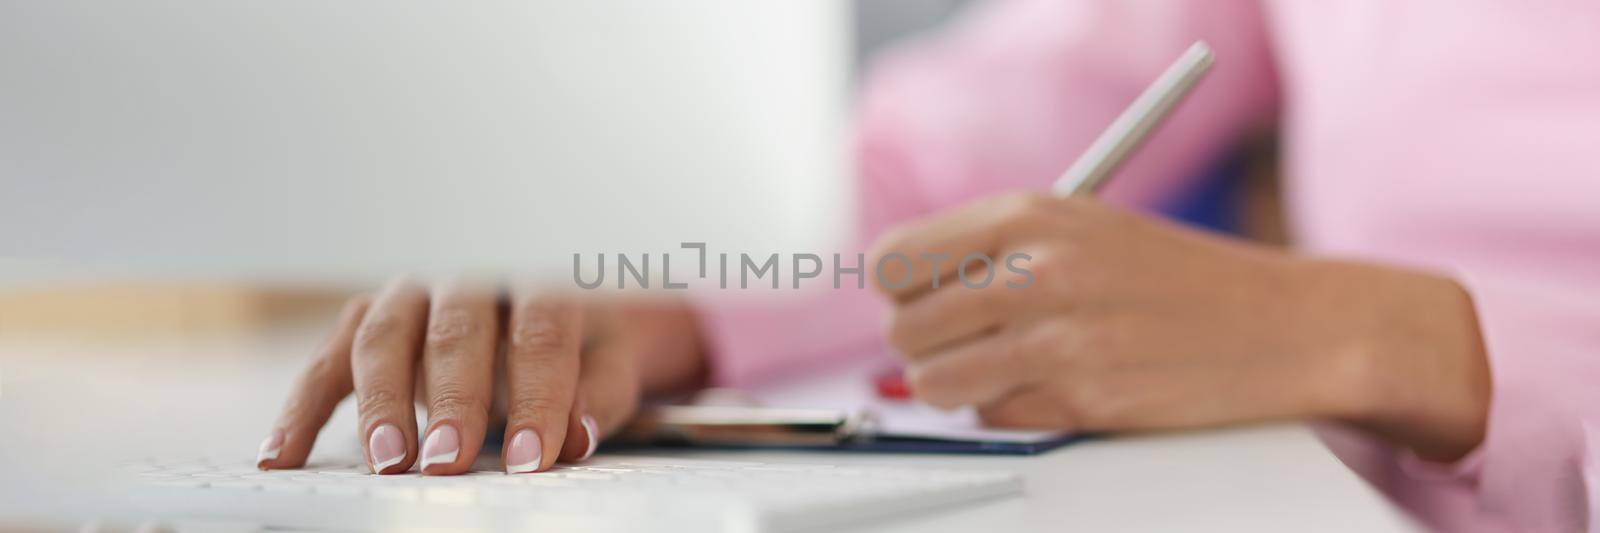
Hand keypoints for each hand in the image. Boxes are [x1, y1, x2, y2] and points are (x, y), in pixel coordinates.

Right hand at [255, 279, 705, 473]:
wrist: (546, 308)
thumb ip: (597, 396)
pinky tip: (282, 456)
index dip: (538, 396)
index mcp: (536, 274)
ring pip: (383, 336)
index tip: (532, 458)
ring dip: (381, 402)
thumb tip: (576, 437)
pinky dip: (299, 411)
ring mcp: (407, 293)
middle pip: (455, 329)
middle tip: (449, 461)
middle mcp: (465, 274)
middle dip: (452, 400)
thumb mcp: (605, 361)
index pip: (539, 330)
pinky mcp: (364, 323)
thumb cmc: (577, 342)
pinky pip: (324, 364)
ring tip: (388, 462)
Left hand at [870, 193, 1489, 460]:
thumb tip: (901, 298)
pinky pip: (994, 419)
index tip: (927, 304)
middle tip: (975, 345)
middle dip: (928, 346)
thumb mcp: (1080, 229)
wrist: (1288, 325)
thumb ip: (992, 252)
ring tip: (1015, 369)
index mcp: (1027, 214)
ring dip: (962, 387)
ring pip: (935, 381)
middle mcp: (1034, 268)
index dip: (903, 290)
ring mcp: (1056, 335)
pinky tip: (1066, 389)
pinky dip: (1016, 414)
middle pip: (904, 325)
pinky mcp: (1081, 397)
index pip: (894, 258)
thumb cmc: (1180, 279)